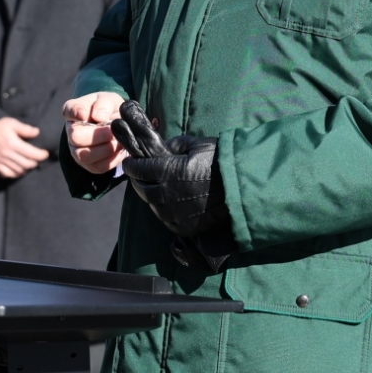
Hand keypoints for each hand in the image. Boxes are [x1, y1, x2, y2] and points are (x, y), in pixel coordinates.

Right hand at [0, 116, 48, 178]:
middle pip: (26, 164)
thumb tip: (37, 132)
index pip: (32, 154)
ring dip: (26, 169)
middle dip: (35, 162)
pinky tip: (18, 170)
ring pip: (18, 171)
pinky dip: (15, 174)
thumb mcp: (11, 122)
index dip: (41, 155)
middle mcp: (7, 154)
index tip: (45, 154)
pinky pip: (7, 175)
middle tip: (38, 159)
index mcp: (12, 143)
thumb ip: (25, 129)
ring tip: (30, 164)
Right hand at [63, 91, 126, 174]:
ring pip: (85, 156)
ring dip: (106, 149)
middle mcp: (71, 131)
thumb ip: (104, 104)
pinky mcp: (88, 164)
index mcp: (74, 110)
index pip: (69, 110)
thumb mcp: (110, 99)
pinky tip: (118, 150)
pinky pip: (98, 167)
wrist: (116, 124)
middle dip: (98, 136)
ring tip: (119, 141)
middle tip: (113, 132)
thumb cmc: (109, 109)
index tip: (83, 114)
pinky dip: (112, 159)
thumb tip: (98, 117)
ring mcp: (77, 150)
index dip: (75, 113)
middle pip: (76, 137)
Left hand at [111, 101, 228, 238]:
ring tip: (153, 190)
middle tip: (138, 177)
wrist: (242, 187)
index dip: (133, 166)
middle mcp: (166, 194)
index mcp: (167, 171)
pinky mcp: (184, 227)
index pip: (139, 169)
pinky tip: (167, 205)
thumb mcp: (196, 145)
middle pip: (142, 189)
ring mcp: (175, 213)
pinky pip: (167, 220)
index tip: (130, 163)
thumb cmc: (220, 161)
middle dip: (138, 181)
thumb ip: (175, 145)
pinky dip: (163, 212)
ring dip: (150, 197)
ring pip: (153, 206)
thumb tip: (163, 149)